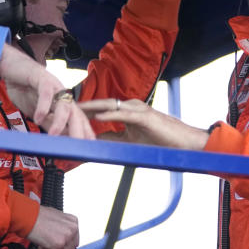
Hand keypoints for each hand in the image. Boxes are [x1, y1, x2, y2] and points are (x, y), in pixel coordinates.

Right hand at [0, 45, 94, 139]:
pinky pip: (46, 93)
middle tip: (77, 148)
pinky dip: (43, 107)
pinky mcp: (42, 78)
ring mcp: (54, 86)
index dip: (85, 134)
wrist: (12, 66)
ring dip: (60, 121)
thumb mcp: (38, 113)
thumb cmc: (25, 89)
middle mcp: (63, 95)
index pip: (79, 120)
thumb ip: (49, 124)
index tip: (89, 150)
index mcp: (64, 103)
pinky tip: (38, 118)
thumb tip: (58, 142)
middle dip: (79, 131)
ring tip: (54, 135)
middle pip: (76, 114)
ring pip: (64, 105)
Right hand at [26, 205, 78, 248]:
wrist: (28, 216)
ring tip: (45, 238)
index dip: (63, 243)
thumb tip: (65, 237)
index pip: (74, 241)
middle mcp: (73, 228)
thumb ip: (64, 228)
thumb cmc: (39, 216)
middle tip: (48, 239)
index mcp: (73, 221)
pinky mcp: (58, 244)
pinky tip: (41, 240)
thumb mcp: (57, 218)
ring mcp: (66, 237)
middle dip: (58, 247)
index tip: (55, 240)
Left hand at [79, 99, 208, 149]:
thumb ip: (113, 138)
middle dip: (83, 106)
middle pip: (102, 104)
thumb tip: (93, 141)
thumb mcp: (130, 141)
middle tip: (64, 106)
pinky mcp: (145, 117)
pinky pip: (123, 115)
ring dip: (92, 108)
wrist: (183, 144)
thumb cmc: (160, 142)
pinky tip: (96, 118)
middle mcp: (131, 106)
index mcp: (128, 111)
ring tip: (74, 109)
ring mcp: (138, 109)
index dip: (85, 110)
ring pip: (110, 106)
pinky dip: (109, 116)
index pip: (102, 109)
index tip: (68, 112)